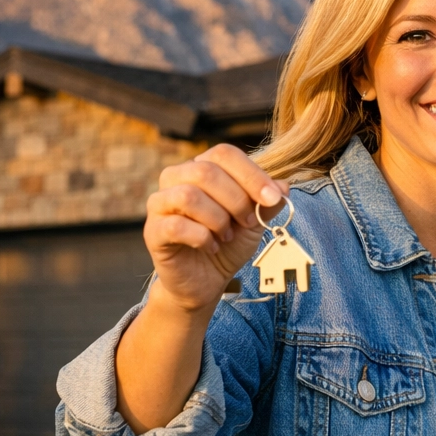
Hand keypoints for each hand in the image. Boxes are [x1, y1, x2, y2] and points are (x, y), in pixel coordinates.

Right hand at [146, 144, 288, 315]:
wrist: (206, 281)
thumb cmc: (228, 243)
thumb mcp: (255, 221)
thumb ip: (267, 203)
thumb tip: (282, 186)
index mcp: (201, 167)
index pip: (224, 154)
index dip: (251, 174)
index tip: (273, 198)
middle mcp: (175, 179)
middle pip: (205, 171)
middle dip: (236, 199)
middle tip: (248, 222)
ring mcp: (160, 204)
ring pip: (188, 195)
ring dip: (218, 218)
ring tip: (226, 235)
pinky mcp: (152, 231)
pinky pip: (176, 225)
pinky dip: (202, 237)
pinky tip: (211, 247)